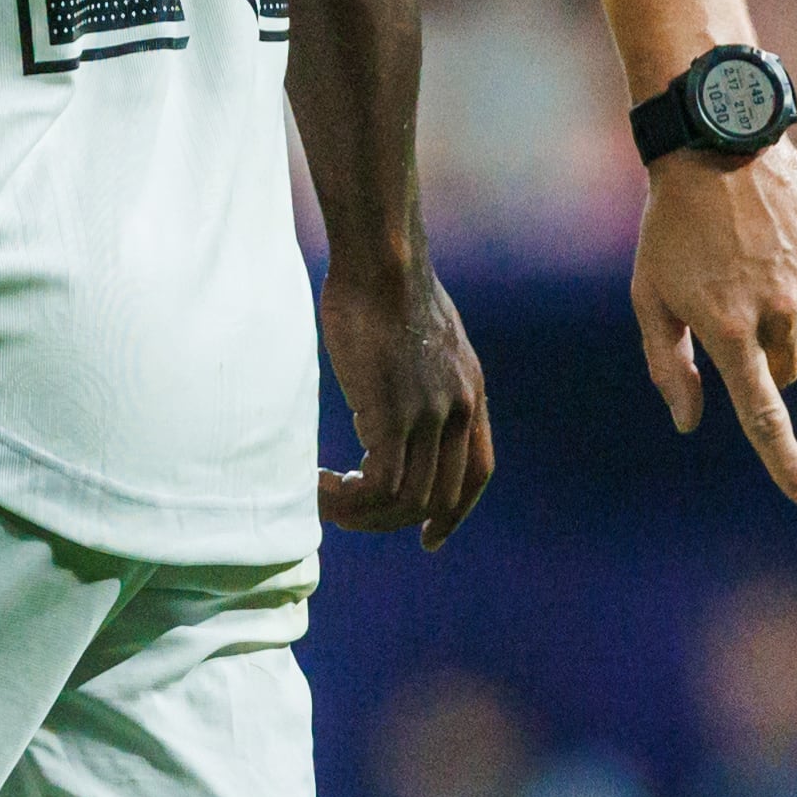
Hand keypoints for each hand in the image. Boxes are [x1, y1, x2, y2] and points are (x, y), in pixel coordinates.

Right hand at [319, 251, 492, 548]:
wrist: (382, 260)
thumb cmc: (384, 281)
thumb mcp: (422, 333)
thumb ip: (420, 368)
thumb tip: (394, 380)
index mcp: (472, 393)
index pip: (477, 475)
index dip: (452, 513)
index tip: (427, 536)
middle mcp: (461, 410)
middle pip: (440, 497)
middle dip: (395, 519)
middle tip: (350, 513)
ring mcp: (431, 414)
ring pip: (408, 498)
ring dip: (365, 512)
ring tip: (327, 498)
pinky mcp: (395, 413)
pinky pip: (379, 482)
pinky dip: (349, 496)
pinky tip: (320, 483)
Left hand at [633, 136, 796, 505]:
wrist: (716, 142)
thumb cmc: (672, 229)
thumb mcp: (649, 294)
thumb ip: (670, 365)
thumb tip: (692, 422)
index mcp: (725, 327)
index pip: (761, 411)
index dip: (783, 460)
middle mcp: (777, 309)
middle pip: (785, 368)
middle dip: (761, 348)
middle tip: (729, 295)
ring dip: (786, 315)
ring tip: (751, 260)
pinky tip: (785, 246)